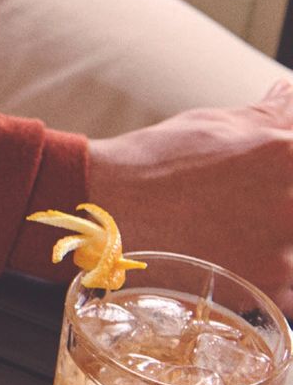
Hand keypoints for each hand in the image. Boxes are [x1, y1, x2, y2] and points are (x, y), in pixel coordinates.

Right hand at [87, 80, 292, 311]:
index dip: (284, 169)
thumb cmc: (156, 161)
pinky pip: (290, 286)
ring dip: (276, 240)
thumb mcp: (212, 125)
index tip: (269, 176)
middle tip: (239, 199)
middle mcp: (292, 205)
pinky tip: (238, 259)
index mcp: (287, 154)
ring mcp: (283, 253)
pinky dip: (270, 276)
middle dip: (279, 202)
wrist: (109, 211)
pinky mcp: (268, 289)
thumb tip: (287, 95)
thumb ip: (268, 113)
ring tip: (233, 230)